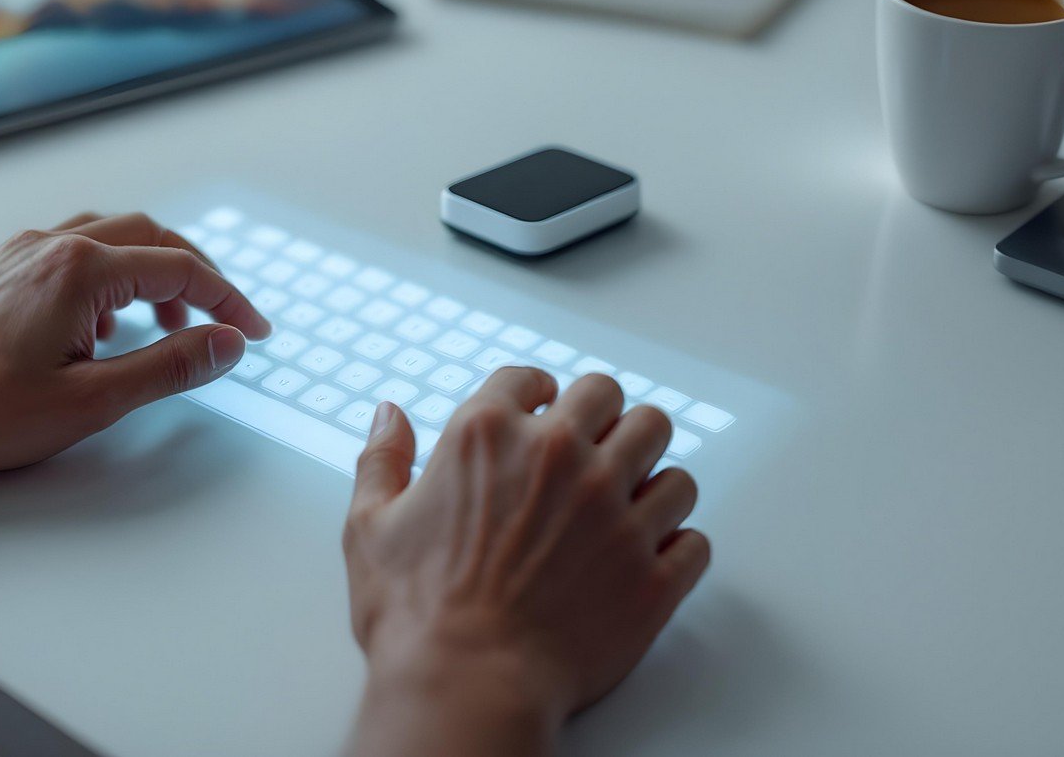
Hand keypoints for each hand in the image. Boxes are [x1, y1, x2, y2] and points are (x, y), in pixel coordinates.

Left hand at [0, 212, 270, 470]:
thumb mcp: (91, 401)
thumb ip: (168, 366)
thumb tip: (225, 342)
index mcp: (81, 271)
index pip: (179, 268)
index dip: (227, 300)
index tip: (251, 332)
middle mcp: (51, 246)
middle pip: (149, 236)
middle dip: (195, 275)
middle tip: (219, 319)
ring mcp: (19, 253)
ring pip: (108, 236)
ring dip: (150, 269)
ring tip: (164, 320)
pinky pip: (70, 249)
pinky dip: (108, 274)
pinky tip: (101, 323)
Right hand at [342, 369, 707, 755]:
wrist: (466, 685)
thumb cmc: (416, 614)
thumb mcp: (370, 526)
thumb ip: (382, 460)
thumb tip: (389, 415)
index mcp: (489, 436)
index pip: (531, 378)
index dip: (536, 391)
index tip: (543, 406)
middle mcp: (561, 458)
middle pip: (612, 399)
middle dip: (603, 419)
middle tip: (592, 448)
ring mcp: (615, 513)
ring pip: (667, 462)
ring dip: (650, 478)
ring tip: (629, 503)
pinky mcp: (651, 572)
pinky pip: (693, 540)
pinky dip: (677, 547)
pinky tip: (651, 557)